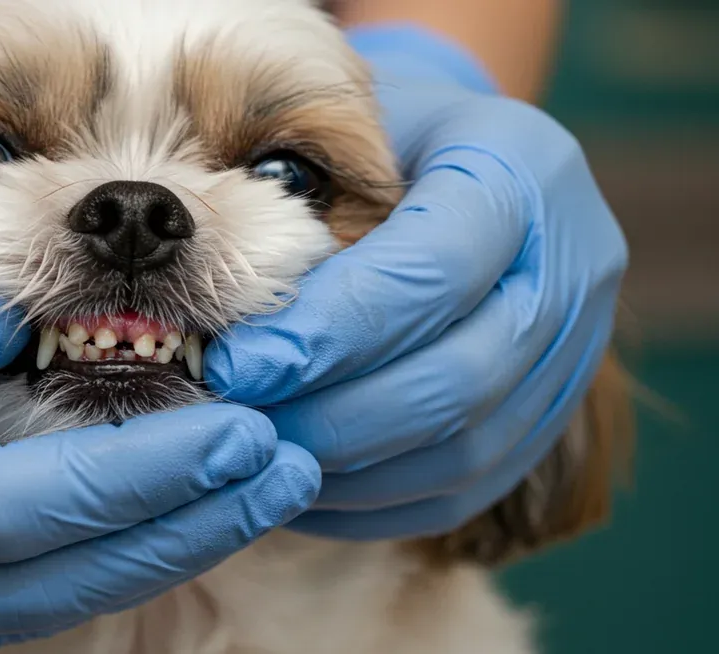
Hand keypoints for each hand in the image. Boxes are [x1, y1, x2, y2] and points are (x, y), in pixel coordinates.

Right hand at [0, 201, 320, 652]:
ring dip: (130, 555)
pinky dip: (58, 571)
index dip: (135, 480)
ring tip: (237, 496)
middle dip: (168, 531)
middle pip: (25, 586)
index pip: (1, 513)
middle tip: (284, 470)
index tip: (242, 434)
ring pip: (4, 612)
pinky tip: (126, 527)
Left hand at [204, 26, 627, 539]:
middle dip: (334, 414)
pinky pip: (466, 488)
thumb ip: (288, 183)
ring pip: (468, 449)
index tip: (237, 366)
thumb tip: (206, 281)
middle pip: (461, 376)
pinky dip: (375, 501)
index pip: (432, 270)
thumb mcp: (333, 118)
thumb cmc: (371, 139)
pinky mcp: (550, 418)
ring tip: (258, 456)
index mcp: (523, 167)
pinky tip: (298, 483)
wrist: (451, 168)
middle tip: (237, 424)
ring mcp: (573, 354)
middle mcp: (571, 266)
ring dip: (350, 468)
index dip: (331, 331)